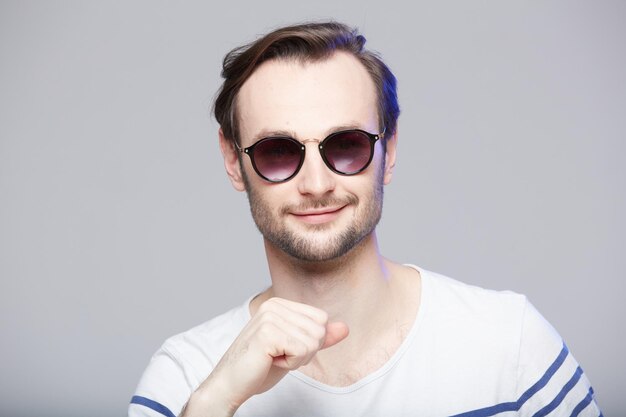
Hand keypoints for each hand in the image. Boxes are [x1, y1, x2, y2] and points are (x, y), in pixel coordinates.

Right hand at [182, 297, 348, 416]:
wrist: (230, 385)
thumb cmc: (260, 368)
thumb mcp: (295, 350)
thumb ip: (319, 338)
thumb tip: (345, 327)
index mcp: (279, 304)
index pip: (321, 318)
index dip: (310, 341)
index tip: (285, 349)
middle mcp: (274, 305)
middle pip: (319, 329)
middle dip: (305, 352)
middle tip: (279, 356)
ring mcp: (269, 317)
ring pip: (313, 341)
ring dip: (297, 359)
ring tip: (273, 358)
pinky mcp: (267, 333)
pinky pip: (302, 350)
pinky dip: (291, 364)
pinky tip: (270, 362)